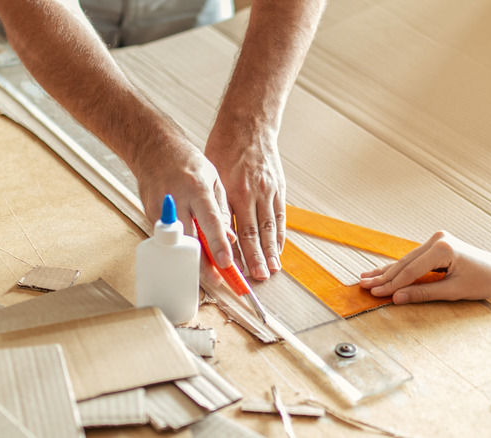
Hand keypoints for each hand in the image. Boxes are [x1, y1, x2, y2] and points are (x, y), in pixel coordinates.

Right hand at [132, 133, 233, 283]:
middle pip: (189, 239)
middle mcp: (176, 199)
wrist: (153, 148)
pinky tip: (190, 255)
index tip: (226, 263)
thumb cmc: (187, 162)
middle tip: (216, 279)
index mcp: (196, 188)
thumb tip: (230, 237)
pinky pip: (167, 237)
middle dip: (202, 263)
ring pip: (175, 243)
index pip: (210, 222)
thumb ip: (223, 209)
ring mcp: (160, 209)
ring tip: (206, 273)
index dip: (218, 244)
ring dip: (190, 261)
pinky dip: (180, 248)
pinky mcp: (149, 214)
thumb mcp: (214, 178)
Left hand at [204, 120, 285, 280]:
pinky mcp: (278, 188)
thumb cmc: (224, 148)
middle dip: (255, 258)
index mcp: (232, 190)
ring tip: (271, 270)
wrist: (249, 125)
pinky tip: (277, 249)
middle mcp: (251, 193)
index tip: (230, 269)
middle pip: (253, 233)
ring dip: (270, 252)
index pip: (231, 229)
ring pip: (269, 228)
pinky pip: (280, 217)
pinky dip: (279, 235)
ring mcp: (268, 191)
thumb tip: (210, 231)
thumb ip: (213, 203)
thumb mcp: (211, 174)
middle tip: (255, 279)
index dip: (231, 251)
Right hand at [360, 231, 490, 303]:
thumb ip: (422, 293)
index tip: (374, 294)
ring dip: (388, 272)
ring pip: (407, 260)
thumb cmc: (484, 282)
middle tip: (363, 286)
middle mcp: (438, 239)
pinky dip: (400, 268)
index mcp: (443, 248)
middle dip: (384, 277)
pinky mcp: (438, 245)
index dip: (391, 284)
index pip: (410, 270)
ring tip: (366, 279)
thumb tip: (396, 298)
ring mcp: (437, 240)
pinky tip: (383, 272)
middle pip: (405, 263)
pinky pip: (415, 259)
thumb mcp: (452, 292)